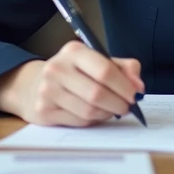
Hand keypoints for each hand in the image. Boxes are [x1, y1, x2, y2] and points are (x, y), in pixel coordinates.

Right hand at [0, 41, 143, 126]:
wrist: (35, 85)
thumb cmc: (75, 73)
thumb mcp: (98, 61)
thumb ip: (123, 68)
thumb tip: (138, 86)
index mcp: (74, 51)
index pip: (104, 70)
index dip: (124, 86)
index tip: (135, 95)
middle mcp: (57, 68)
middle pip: (97, 93)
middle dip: (119, 103)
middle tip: (128, 107)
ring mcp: (48, 90)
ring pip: (89, 110)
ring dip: (107, 114)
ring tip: (112, 110)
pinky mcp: (44, 111)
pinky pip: (78, 121)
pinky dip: (93, 120)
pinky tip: (95, 114)